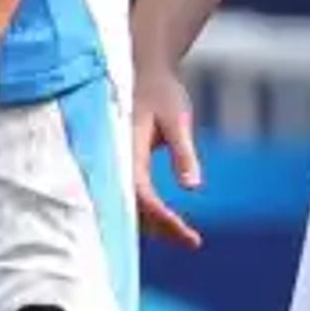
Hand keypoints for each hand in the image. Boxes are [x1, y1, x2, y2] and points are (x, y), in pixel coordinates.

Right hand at [131, 54, 205, 246]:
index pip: (141, 194)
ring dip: (156, 224)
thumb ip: (183, 153)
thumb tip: (193, 187)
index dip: (161, 217)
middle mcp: (116, 161)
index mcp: (126, 150)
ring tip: (188, 239)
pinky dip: (150, 212)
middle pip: (133, 207)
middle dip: (161, 228)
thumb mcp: (177, 119)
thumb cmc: (161, 91)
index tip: (187, 234)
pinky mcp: (124, 164)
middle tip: (193, 242)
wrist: (144, 68)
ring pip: (130, 205)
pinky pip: (132, 195)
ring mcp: (117, 164)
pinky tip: (170, 223)